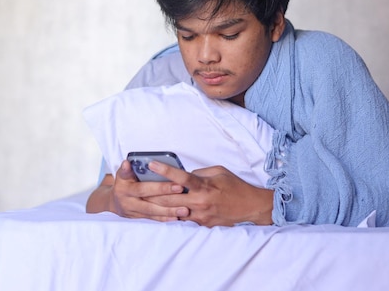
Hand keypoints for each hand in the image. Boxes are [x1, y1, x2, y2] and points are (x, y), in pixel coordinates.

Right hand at [86, 160, 188, 221]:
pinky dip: (165, 218)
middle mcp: (128, 201)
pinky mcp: (138, 218)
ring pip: (153, 212)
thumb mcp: (122, 175)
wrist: (114, 202)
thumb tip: (126, 163)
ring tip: (185, 210)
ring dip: (169, 211)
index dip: (158, 187)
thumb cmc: (123, 184)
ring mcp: (133, 211)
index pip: (142, 187)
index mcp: (125, 188)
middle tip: (182, 190)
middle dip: (166, 195)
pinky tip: (177, 218)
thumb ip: (126, 170)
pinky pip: (153, 219)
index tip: (175, 183)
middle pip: (150, 200)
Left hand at [145, 161, 273, 226]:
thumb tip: (185, 175)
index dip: (164, 170)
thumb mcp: (219, 171)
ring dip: (158, 207)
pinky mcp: (202, 225)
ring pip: (173, 211)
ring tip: (143, 202)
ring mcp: (200, 215)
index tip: (151, 163)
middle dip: (152, 193)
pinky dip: (171, 215)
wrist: (251, 207)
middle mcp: (200, 202)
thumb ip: (200, 173)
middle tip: (137, 188)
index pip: (180, 177)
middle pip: (169, 197)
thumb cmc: (235, 186)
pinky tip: (160, 213)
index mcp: (204, 186)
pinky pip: (183, 220)